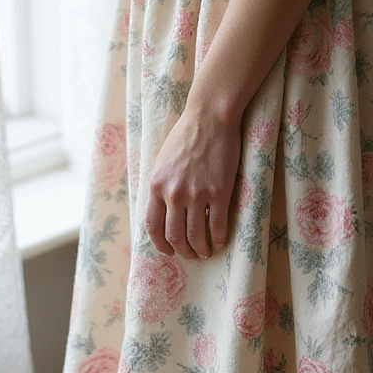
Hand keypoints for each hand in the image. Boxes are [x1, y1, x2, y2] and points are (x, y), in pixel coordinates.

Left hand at [144, 103, 241, 259]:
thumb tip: (161, 211)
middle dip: (182, 251)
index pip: (152, 226)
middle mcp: (173, 193)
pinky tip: (220, 242)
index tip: (168, 250)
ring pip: (196, 235)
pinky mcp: (219, 192)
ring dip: (200, 249)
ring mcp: (197, 194)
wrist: (210, 118)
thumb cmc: (185, 136)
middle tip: (190, 254)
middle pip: (174, 235)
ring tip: (205, 252)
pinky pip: (218, 225)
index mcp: (156, 186)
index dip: (160, 244)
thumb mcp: (161, 161)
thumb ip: (159, 186)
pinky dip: (219, 239)